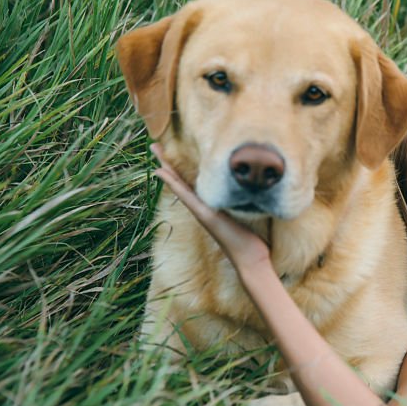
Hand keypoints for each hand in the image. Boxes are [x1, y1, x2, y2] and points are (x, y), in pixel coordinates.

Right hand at [150, 143, 272, 272]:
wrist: (250, 260)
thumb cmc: (252, 242)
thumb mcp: (247, 217)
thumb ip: (245, 205)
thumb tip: (254, 192)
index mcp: (210, 207)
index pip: (191, 185)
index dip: (180, 169)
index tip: (169, 153)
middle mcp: (202, 209)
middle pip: (179, 182)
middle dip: (167, 163)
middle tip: (153, 144)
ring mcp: (201, 212)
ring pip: (178, 185)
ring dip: (165, 167)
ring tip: (154, 151)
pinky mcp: (206, 215)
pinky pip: (186, 196)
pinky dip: (174, 184)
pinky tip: (162, 172)